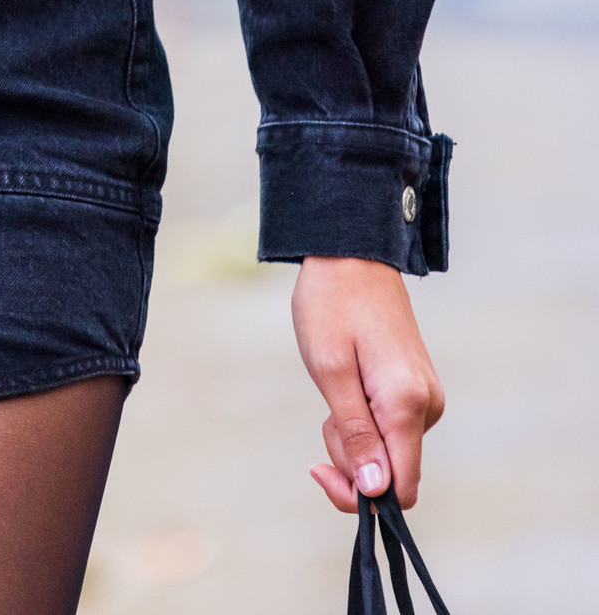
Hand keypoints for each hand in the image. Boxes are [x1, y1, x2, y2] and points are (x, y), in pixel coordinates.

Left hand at [292, 257, 444, 512]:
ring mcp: (426, 396)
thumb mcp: (330, 370)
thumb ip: (355, 434)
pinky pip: (392, 426)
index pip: (400, 487)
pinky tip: (349, 383)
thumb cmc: (332, 306)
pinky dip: (364, 417)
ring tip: (335, 386)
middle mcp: (428, 406)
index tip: (320, 470)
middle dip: (351, 456)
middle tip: (324, 413)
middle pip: (392, 470)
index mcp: (408, 404)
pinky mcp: (418, 388)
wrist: (351, 254)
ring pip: (390, 449)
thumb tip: (376, 491)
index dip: (362, 496)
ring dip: (355, 434)